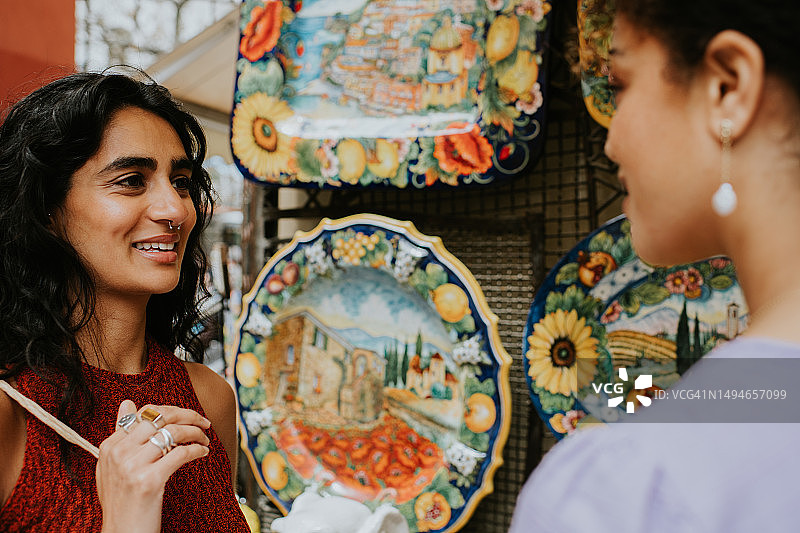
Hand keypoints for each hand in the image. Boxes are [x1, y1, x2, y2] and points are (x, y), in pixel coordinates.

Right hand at [97, 400, 210, 532]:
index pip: (146, 413)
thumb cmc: (123, 502)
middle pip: (161, 417)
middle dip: (188, 415)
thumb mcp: (113, 467)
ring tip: (205, 439)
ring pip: (173, 432)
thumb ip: (121, 435)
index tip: (187, 417)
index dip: (172, 411)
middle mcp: (118, 452)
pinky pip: (180, 453)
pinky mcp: (148, 481)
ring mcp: (131, 466)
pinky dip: (196, 450)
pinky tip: (202, 452)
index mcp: (109, 445)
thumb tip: (127, 403)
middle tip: (203, 421)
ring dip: (196, 433)